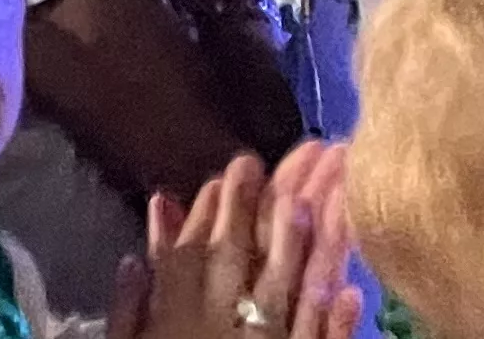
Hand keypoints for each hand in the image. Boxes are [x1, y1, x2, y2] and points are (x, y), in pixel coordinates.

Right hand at [113, 141, 361, 338]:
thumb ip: (129, 306)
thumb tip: (138, 251)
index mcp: (177, 321)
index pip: (193, 255)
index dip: (212, 211)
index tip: (231, 170)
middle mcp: (224, 330)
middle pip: (243, 262)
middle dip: (261, 209)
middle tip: (284, 161)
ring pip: (289, 296)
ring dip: (306, 249)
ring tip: (322, 203)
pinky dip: (338, 322)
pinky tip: (354, 289)